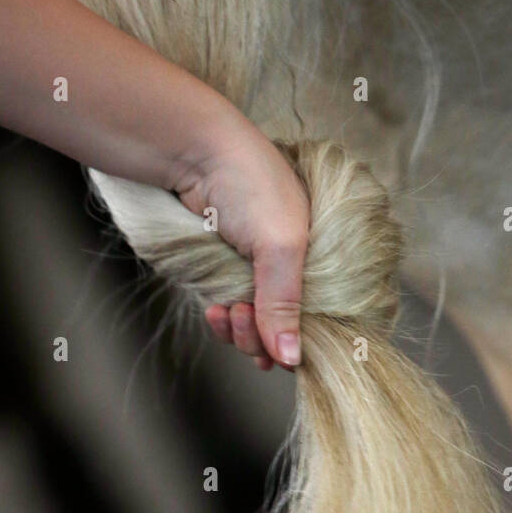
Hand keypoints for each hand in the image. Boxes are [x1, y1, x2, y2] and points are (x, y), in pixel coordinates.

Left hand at [175, 114, 309, 371]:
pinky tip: (214, 309)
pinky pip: (228, 320)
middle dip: (262, 337)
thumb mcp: (280, 246)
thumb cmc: (248, 184)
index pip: (319, 319)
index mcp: (317, 260)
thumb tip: (290, 360)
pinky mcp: (223, 280)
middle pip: (284, 334)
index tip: (281, 348)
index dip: (300, 340)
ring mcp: (254, 277)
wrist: (192, 152)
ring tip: (228, 310)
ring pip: (254, 333)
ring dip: (239, 333)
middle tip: (244, 314)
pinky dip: (221, 323)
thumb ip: (285, 304)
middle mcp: (288, 271)